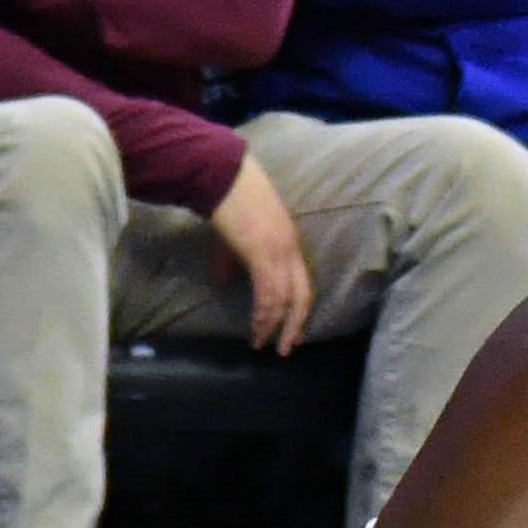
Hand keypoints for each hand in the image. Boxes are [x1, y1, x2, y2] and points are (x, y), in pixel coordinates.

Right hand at [210, 155, 315, 353]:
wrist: (223, 178)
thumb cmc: (230, 202)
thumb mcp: (235, 237)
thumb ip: (234, 261)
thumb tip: (223, 281)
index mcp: (290, 243)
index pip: (303, 282)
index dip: (299, 308)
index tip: (291, 330)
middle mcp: (291, 249)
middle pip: (304, 295)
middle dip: (296, 325)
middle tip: (287, 349)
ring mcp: (280, 252)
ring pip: (286, 299)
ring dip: (275, 325)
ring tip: (264, 343)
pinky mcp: (263, 254)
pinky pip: (269, 293)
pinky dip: (264, 314)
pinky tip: (257, 328)